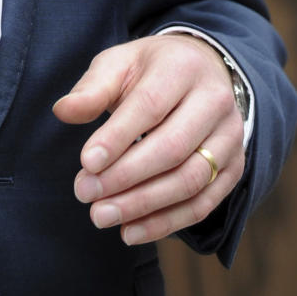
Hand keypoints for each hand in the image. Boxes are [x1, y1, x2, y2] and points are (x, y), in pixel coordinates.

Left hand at [52, 34, 244, 245]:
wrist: (202, 71)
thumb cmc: (150, 71)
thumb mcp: (119, 64)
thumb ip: (92, 89)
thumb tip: (62, 111)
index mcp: (183, 67)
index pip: (150, 105)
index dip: (118, 137)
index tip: (86, 163)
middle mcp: (214, 102)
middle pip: (172, 148)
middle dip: (125, 177)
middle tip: (86, 195)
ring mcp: (230, 137)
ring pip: (190, 181)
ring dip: (143, 205)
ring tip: (102, 216)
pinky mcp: (234, 169)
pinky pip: (203, 204)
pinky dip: (166, 222)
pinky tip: (130, 231)